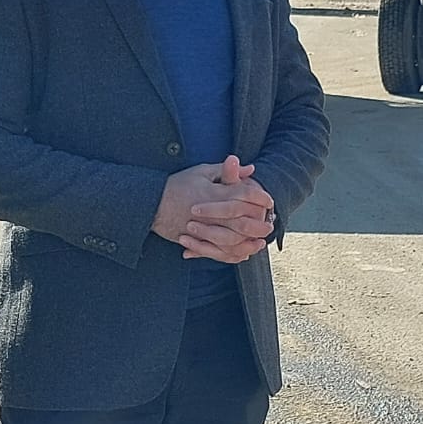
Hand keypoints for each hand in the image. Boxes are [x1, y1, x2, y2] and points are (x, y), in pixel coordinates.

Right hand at [151, 156, 270, 263]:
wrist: (151, 203)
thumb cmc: (178, 185)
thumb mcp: (202, 172)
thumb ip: (227, 171)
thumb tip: (250, 168)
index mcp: (212, 193)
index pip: (243, 194)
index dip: (259, 197)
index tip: (268, 200)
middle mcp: (209, 213)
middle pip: (241, 221)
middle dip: (259, 224)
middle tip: (270, 225)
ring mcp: (202, 229)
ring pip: (231, 240)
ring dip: (249, 242)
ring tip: (260, 242)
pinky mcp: (195, 241)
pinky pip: (217, 252)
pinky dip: (232, 255)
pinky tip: (243, 254)